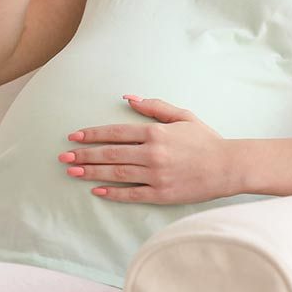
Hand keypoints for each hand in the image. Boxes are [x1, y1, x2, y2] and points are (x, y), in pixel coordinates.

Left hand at [58, 95, 238, 204]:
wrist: (228, 166)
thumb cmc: (205, 139)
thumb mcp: (182, 115)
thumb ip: (154, 106)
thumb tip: (128, 97)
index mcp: (155, 132)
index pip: (115, 132)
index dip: (92, 134)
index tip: (73, 136)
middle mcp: (152, 153)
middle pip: (110, 153)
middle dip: (84, 154)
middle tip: (63, 156)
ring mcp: (156, 175)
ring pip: (116, 173)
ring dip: (91, 172)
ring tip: (72, 171)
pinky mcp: (161, 194)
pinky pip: (132, 194)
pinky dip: (113, 193)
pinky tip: (97, 190)